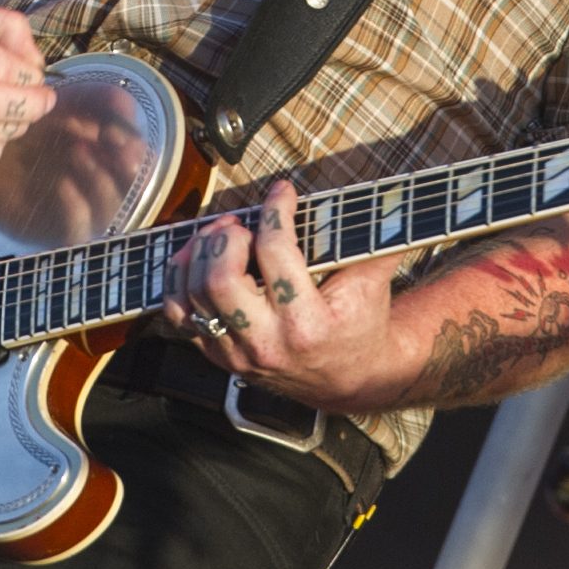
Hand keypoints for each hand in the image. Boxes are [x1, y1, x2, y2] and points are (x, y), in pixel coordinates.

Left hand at [160, 179, 404, 409]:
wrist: (348, 378)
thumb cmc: (360, 323)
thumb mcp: (373, 283)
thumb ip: (375, 240)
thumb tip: (389, 195)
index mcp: (307, 325)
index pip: (276, 254)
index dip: (276, 211)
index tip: (282, 191)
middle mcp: (267, 343)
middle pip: (220, 280)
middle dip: (226, 238)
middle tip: (241, 222)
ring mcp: (237, 354)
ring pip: (195, 295)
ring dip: (200, 253)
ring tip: (221, 233)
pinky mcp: (217, 356)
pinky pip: (179, 315)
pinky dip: (180, 279)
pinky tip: (195, 256)